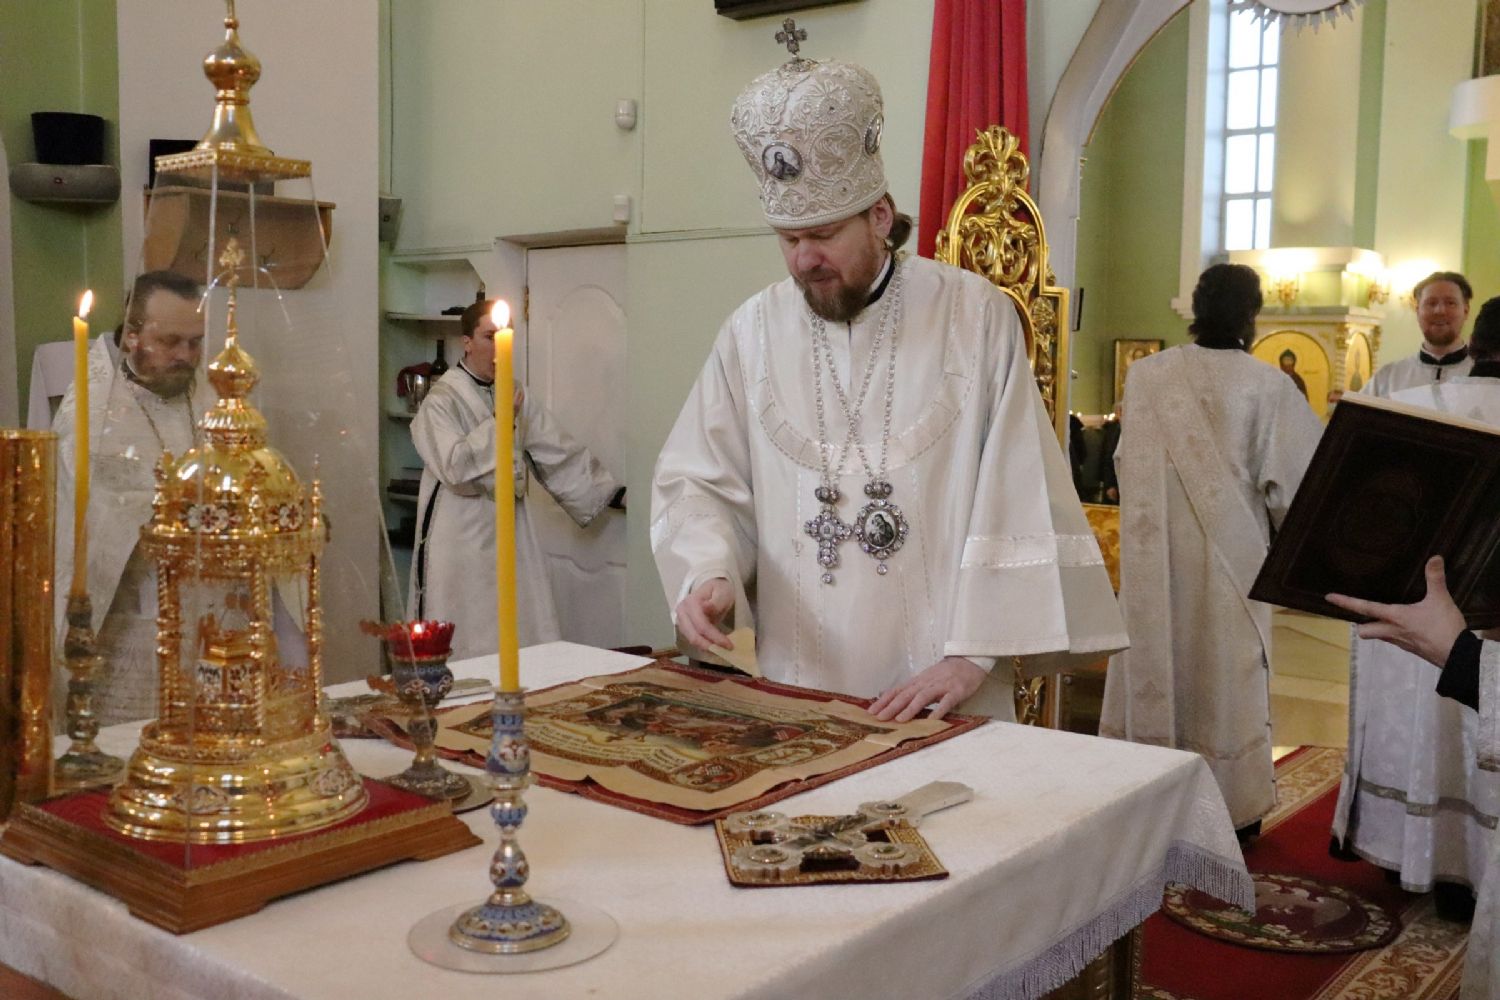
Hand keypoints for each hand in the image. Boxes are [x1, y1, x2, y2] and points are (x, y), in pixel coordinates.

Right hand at [675, 578, 733, 651]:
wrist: (711, 587)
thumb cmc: (718, 590)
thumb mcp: (722, 592)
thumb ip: (715, 602)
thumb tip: (705, 608)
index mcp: (691, 603)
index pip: (702, 625)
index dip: (715, 637)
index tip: (729, 645)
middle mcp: (682, 612)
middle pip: (693, 635)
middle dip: (710, 646)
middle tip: (726, 652)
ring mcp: (680, 620)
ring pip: (691, 640)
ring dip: (706, 647)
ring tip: (721, 650)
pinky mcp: (683, 626)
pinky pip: (692, 639)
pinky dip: (703, 645)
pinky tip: (714, 646)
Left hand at [868, 656, 985, 721]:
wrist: (968, 661)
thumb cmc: (945, 673)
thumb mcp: (925, 679)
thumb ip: (911, 690)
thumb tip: (891, 700)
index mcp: (918, 682)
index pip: (897, 691)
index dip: (884, 701)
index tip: (871, 711)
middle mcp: (926, 683)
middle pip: (906, 694)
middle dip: (891, 707)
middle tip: (880, 718)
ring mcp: (941, 686)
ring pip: (922, 697)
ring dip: (910, 708)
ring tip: (900, 720)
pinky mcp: (956, 691)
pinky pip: (946, 701)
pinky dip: (939, 710)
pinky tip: (933, 719)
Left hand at [1326, 556, 1465, 667]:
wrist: (1458, 656)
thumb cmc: (1444, 627)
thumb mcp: (1440, 599)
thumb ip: (1435, 578)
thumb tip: (1434, 557)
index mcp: (1394, 617)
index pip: (1364, 608)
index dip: (1346, 602)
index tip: (1329, 597)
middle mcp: (1392, 631)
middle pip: (1365, 630)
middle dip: (1360, 623)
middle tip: (1358, 615)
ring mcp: (1401, 642)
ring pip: (1379, 637)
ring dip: (1376, 628)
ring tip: (1379, 618)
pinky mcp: (1412, 649)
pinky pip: (1394, 641)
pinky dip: (1393, 634)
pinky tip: (1404, 628)